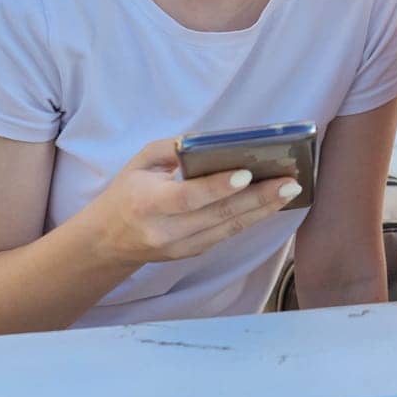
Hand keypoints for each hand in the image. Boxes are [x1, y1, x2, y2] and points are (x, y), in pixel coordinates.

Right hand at [83, 138, 299, 266]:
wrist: (107, 241)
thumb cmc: (128, 192)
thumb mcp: (140, 162)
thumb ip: (172, 149)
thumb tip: (212, 143)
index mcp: (147, 203)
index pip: (189, 197)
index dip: (219, 187)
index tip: (248, 174)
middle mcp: (165, 231)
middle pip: (218, 215)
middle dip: (258, 198)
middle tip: (289, 182)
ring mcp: (180, 248)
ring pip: (229, 229)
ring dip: (263, 210)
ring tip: (289, 190)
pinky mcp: (193, 254)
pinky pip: (226, 234)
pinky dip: (251, 218)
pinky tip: (271, 203)